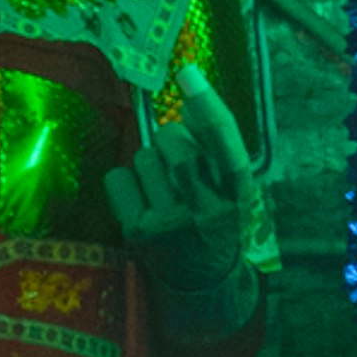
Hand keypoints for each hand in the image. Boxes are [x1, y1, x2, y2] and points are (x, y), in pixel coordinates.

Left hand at [106, 86, 263, 343]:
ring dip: (148, 167)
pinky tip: (140, 204)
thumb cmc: (215, 223)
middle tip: (178, 173)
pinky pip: (118, 178)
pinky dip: (124, 184)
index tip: (187, 71)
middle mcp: (207, 207)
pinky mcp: (139, 232)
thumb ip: (215, 145)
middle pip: (172, 140)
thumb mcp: (230, 188)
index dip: (207, 104)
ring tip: (163, 195)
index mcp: (237, 192)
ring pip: (143, 157)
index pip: (224, 141)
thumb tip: (187, 93)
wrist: (203, 284)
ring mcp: (171, 222)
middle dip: (170, 144)